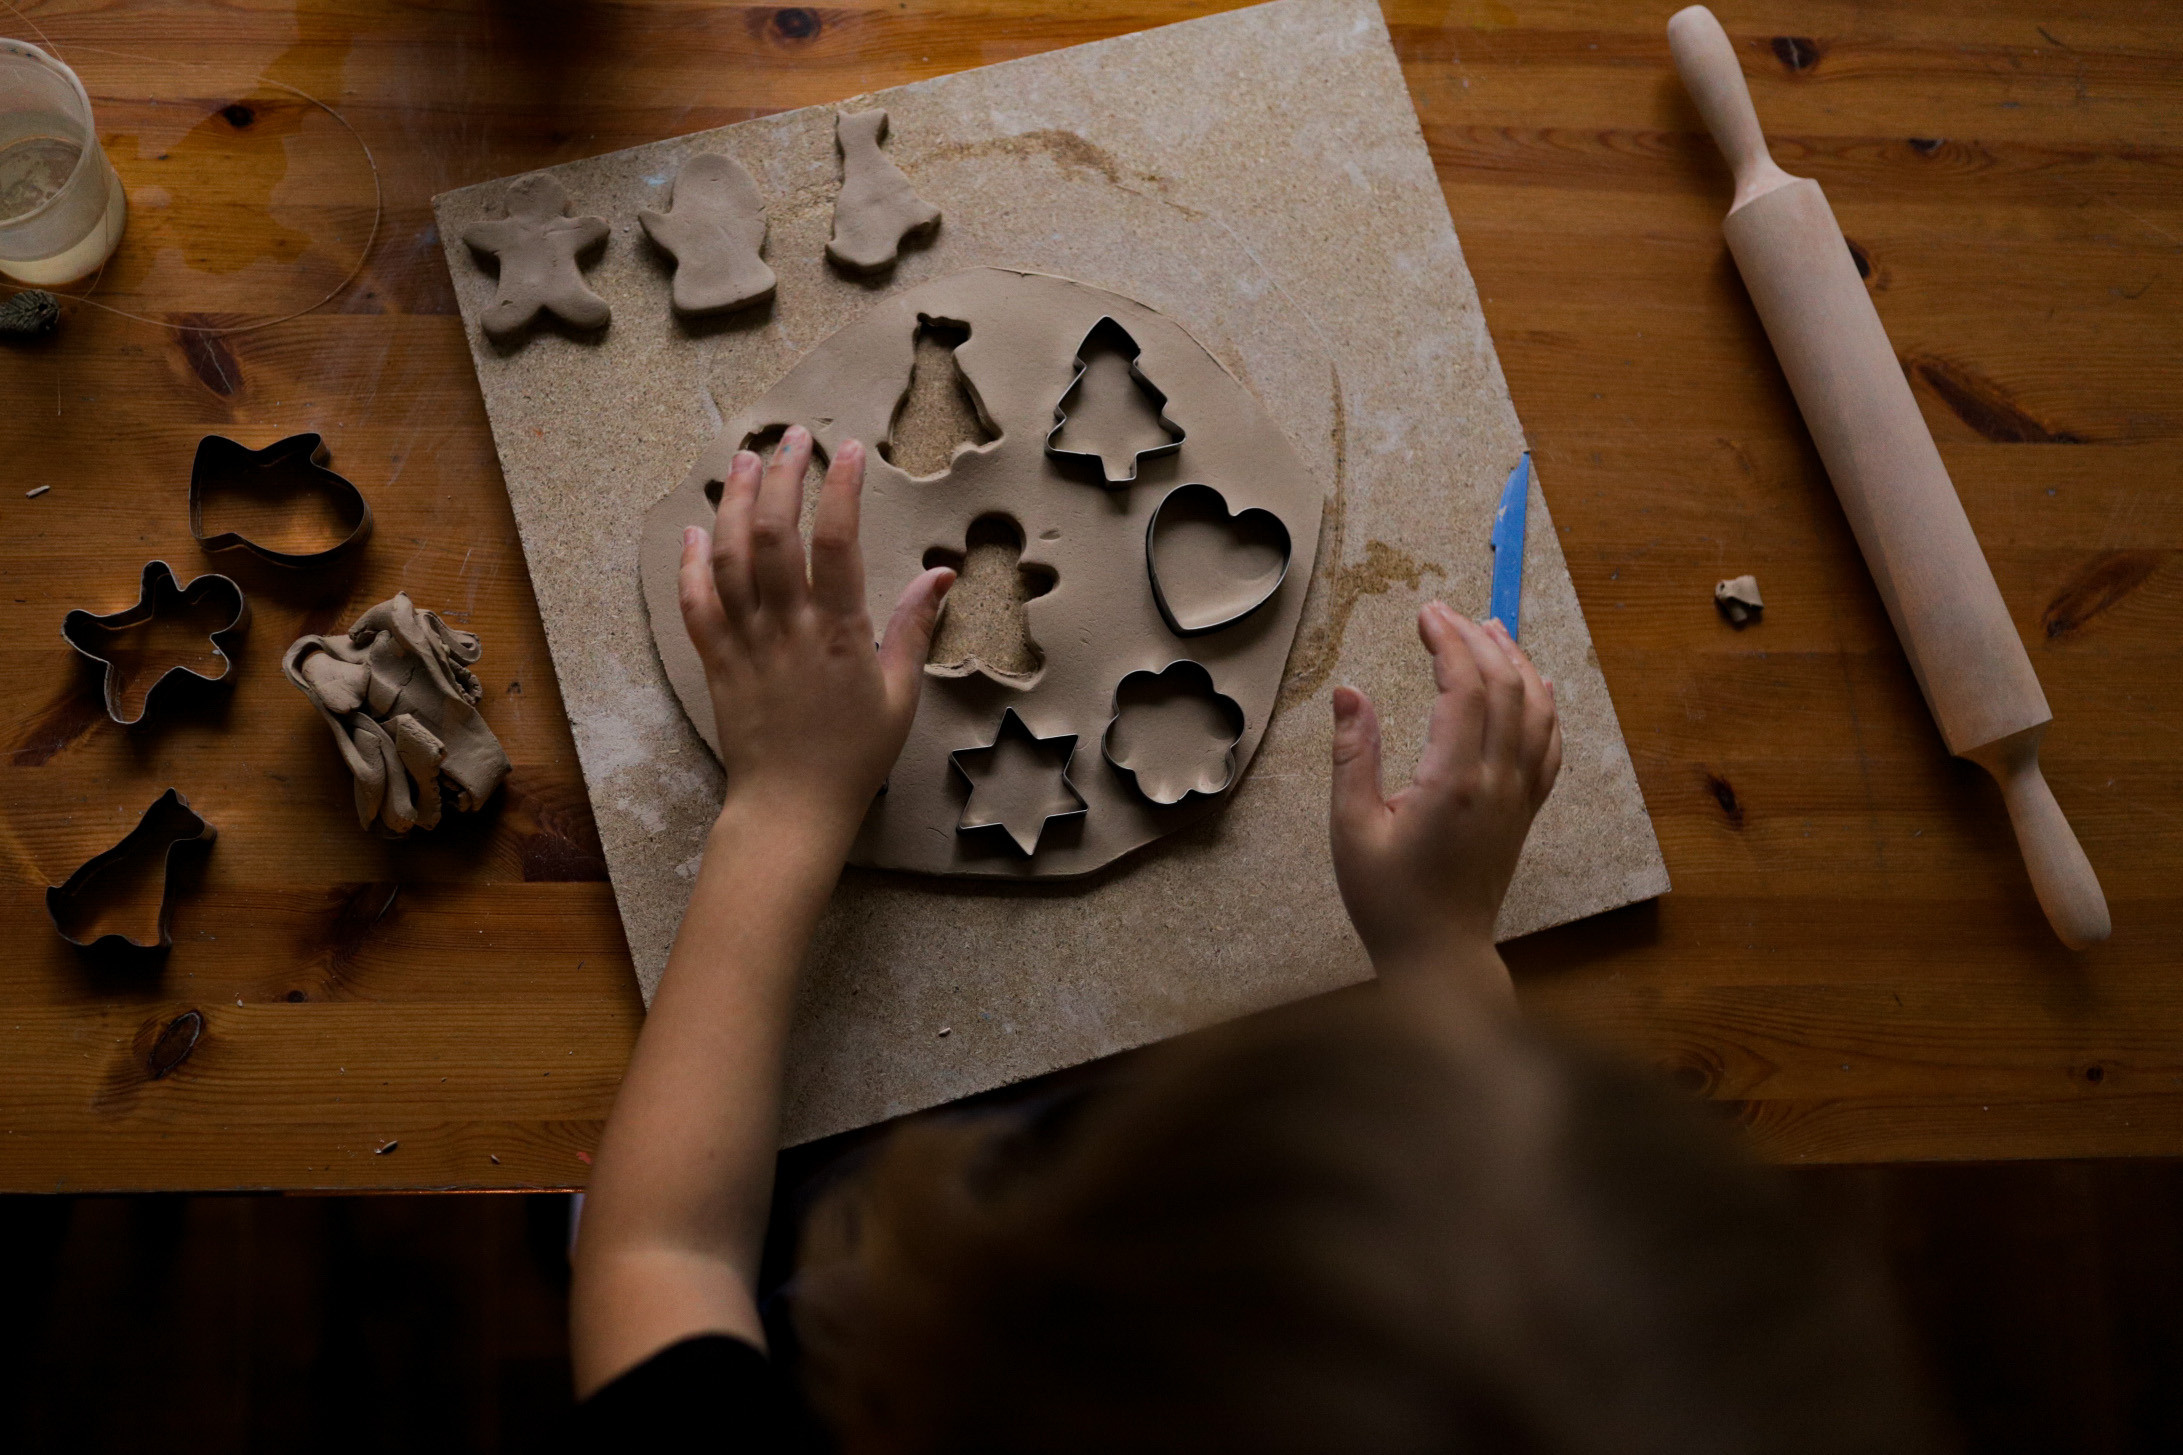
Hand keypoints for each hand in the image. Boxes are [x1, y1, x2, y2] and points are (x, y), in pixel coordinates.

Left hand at [678, 427, 953, 836]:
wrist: (791, 808)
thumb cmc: (854, 756)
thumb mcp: (900, 694)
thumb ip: (914, 628)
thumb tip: (941, 573)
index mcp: (839, 634)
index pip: (838, 543)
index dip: (841, 490)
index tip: (850, 451)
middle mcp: (787, 628)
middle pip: (774, 534)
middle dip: (782, 477)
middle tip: (793, 439)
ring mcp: (746, 643)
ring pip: (729, 558)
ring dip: (734, 502)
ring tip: (744, 460)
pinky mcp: (716, 662)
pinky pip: (696, 603)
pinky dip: (692, 562)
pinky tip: (696, 528)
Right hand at [1328, 603, 1561, 992]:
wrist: (1439, 955)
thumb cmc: (1389, 899)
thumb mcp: (1352, 827)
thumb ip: (1353, 754)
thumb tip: (1349, 691)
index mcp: (1453, 781)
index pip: (1463, 688)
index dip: (1448, 641)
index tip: (1426, 613)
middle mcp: (1497, 783)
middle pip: (1506, 687)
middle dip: (1478, 639)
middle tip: (1446, 613)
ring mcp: (1518, 797)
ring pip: (1537, 710)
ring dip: (1517, 663)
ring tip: (1492, 630)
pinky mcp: (1525, 812)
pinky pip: (1550, 746)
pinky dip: (1546, 705)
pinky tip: (1536, 685)